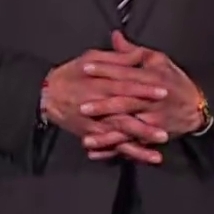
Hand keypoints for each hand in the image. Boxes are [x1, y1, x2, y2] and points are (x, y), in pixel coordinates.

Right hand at [41, 43, 171, 164]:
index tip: (164, 91)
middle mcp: (99, 105)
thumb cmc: (71, 73)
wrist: (47, 95)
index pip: (127, 86)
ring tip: (158, 150)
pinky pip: (111, 145)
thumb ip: (117, 57)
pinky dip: (125, 152)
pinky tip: (140, 158)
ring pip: (120, 134)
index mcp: (101, 83)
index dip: (145, 89)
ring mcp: (95, 123)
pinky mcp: (92, 134)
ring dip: (139, 143)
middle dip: (146, 124)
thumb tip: (138, 54)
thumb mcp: (92, 57)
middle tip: (165, 130)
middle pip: (125, 115)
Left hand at [76, 32, 205, 161]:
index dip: (104, 70)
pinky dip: (112, 149)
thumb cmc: (175, 81)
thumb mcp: (158, 60)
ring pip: (126, 128)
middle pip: (124, 103)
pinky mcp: (152, 136)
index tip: (85, 68)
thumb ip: (133, 51)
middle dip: (102, 105)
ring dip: (106, 134)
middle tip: (81, 106)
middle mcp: (151, 100)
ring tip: (86, 137)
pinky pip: (130, 145)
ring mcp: (152, 121)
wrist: (197, 108)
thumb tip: (115, 37)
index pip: (124, 73)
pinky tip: (96, 151)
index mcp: (152, 78)